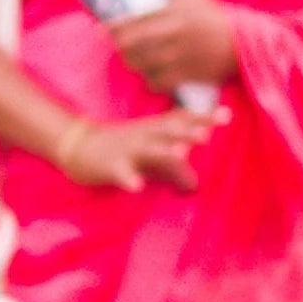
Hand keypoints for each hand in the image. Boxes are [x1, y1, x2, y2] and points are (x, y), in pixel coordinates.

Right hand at [60, 112, 206, 194]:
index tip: (227, 115)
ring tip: (181, 154)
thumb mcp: (147, 153)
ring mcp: (126, 150)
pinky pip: (120, 173)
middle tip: (208, 133)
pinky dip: (128, 178)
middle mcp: (142, 136)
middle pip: (167, 131)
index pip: (180, 119)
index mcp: (152, 129)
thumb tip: (195, 184)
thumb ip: (173, 167)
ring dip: (164, 151)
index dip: (202, 117)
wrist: (75, 146)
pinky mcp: (110, 166)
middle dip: (186, 131)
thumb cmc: (118, 149)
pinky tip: (137, 186)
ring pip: (147, 149)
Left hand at [106, 0, 238, 94]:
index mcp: (173, 10)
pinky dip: (150, 80)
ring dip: (132, 62)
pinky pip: (157, 82)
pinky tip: (150, 75)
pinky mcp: (186, 74)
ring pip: (141, 63)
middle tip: (117, 45)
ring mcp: (179, 55)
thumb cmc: (213, 16)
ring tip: (131, 59)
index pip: (132, 19)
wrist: (243, 43)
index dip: (112, 27)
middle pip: (131, 44)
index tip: (102, 29)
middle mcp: (173, 32)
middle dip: (119, 46)